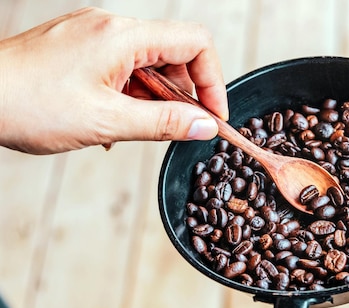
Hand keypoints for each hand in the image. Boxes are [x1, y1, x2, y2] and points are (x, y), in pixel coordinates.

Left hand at [0, 7, 227, 153]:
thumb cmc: (27, 104)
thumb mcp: (107, 121)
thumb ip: (164, 123)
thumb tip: (205, 126)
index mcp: (123, 37)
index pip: (195, 43)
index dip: (213, 81)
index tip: (213, 117)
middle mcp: (111, 28)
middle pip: (174, 55)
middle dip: (183, 95)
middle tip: (176, 130)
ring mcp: (93, 36)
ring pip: (147, 65)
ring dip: (154, 100)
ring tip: (134, 129)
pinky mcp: (80, 49)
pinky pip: (122, 69)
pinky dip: (130, 96)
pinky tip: (114, 122)